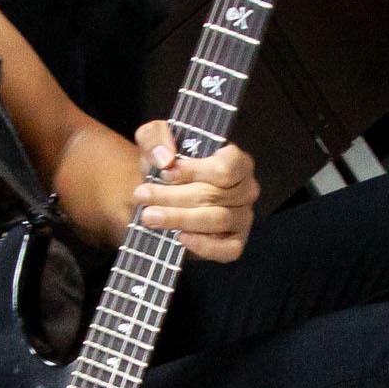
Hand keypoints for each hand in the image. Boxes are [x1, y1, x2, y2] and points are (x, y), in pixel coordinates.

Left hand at [131, 122, 258, 262]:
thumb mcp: (154, 140)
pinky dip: (204, 245)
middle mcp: (246, 189)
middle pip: (214, 194)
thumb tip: (164, 159)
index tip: (164, 173)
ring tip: (149, 217)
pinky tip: (180, 237)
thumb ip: (155, 137)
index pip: (225, 167)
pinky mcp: (235, 243)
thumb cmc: (166, 165)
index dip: (194, 171)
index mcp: (236, 161)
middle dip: (173, 196)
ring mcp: (243, 218)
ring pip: (217, 219)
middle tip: (141, 196)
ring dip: (180, 218)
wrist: (161, 195)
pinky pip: (228, 250)